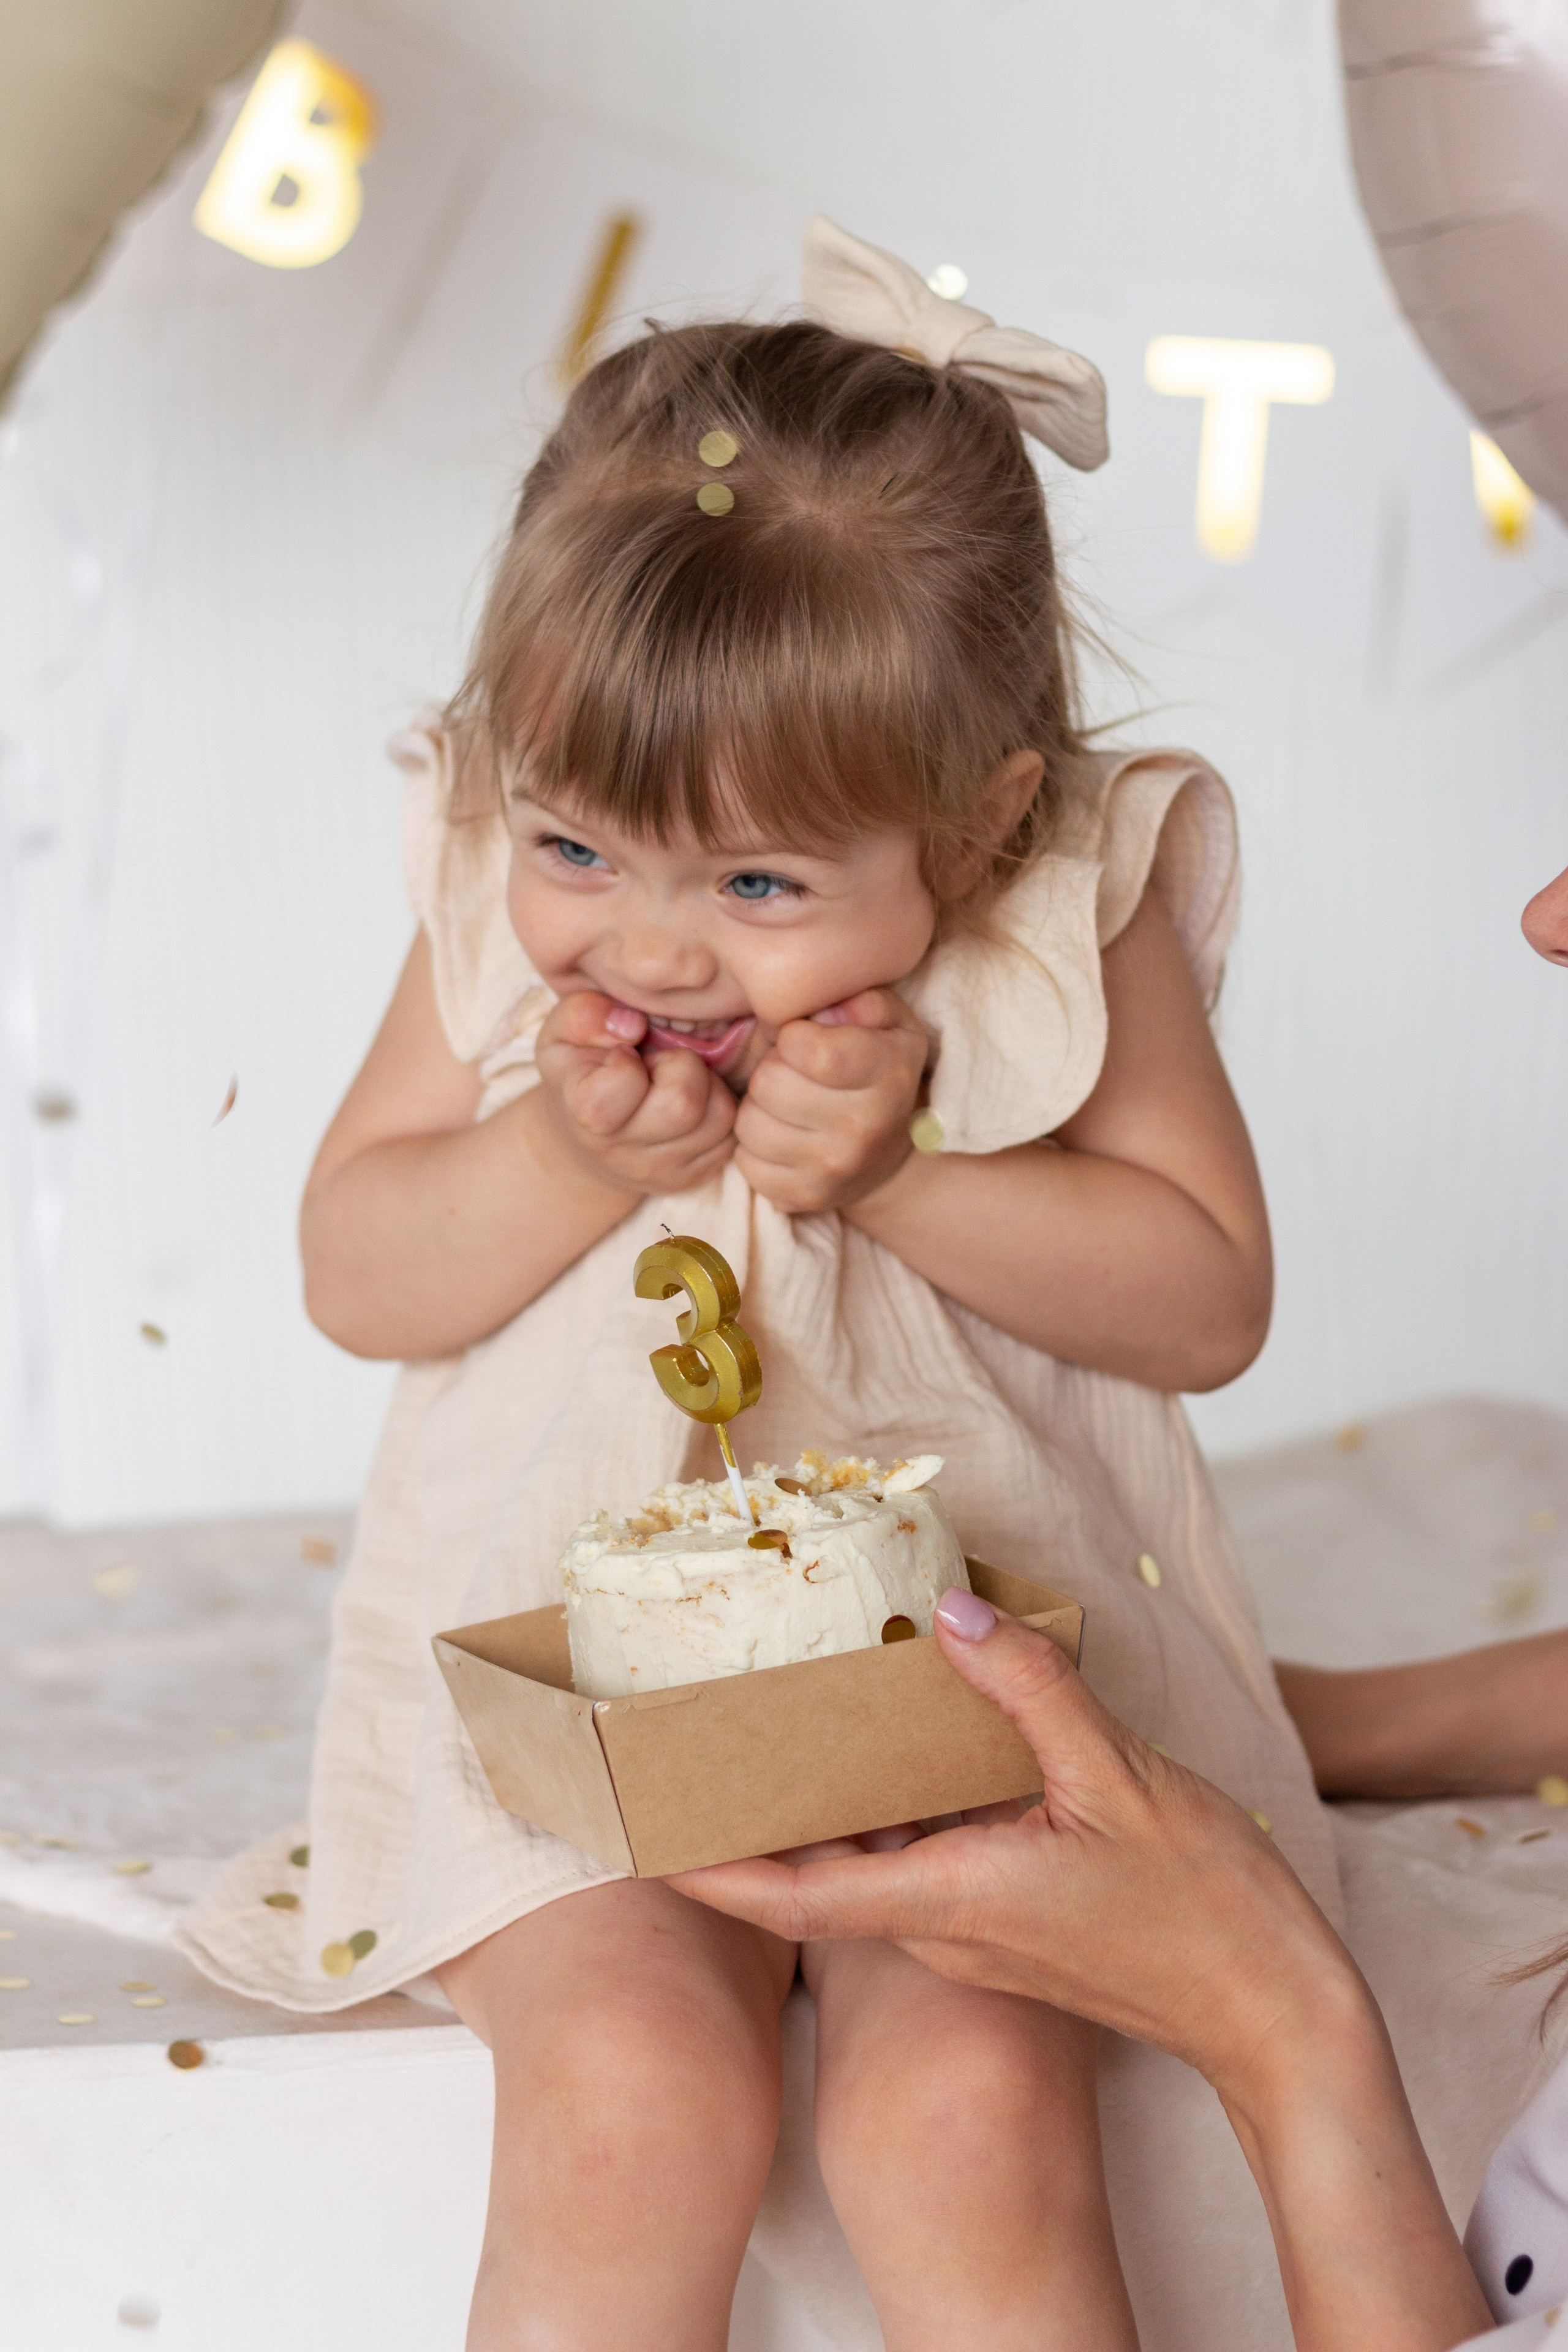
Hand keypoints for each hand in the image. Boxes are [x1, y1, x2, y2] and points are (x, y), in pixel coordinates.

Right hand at [534, 991, 735, 1195]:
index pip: (623, 1083)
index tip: (621, 1055)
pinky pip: (732, 1133)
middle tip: (659, 1064)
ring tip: (675, 1081)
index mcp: (585, 1114)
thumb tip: (632, 1025)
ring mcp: (662, 1170)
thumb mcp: (560, 1034)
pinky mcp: (694, 1175)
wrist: (583, 1141)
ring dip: (708, 1086)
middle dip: (681, 1066)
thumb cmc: (576, 1073)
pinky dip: (720, 1107)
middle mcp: (623, 1152)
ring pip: (719, 1117)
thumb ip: (583, 1015)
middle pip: (683, 1103)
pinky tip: (692, 1101)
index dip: (628, 1058)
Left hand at [671, 1595, 1355, 2095]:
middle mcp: (943, 1928)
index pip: (793, 1894)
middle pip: (815, 1874)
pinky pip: (919, 1861)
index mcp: (950, 1901)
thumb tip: (953, 1611)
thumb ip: (1031, 1691)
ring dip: (818, 1809)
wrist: (1273, 2012)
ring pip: (868, 1864)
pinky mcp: (1009, 1920)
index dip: (707, 1867)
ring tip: (772, 1729)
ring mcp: (975, 1933)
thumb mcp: (1122, 1778)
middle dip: (746, 1822)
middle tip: (691, 1750)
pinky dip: (888, 1810)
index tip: (637, 1834)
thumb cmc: (1205, 1910)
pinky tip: (894, 1748)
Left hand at [733, 988, 927, 1215]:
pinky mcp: (803, 1198)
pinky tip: (783, 1136)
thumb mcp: (891, 1024)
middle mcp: (863, 1128)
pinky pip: (745, 1162)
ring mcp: (832, 1170)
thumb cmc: (880, 1070)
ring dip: (760, 1108)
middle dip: (773, 1070)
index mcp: (886, 1073)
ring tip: (787, 1105)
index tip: (804, 1041)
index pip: (807, 1049)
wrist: (889, 1158)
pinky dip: (755, 1147)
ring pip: (749, 1124)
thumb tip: (825, 1010)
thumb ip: (865, 1000)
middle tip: (795, 1074)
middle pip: (768, 1083)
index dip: (792, 1037)